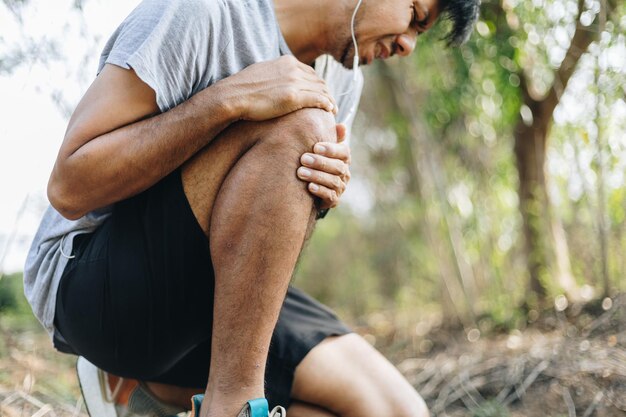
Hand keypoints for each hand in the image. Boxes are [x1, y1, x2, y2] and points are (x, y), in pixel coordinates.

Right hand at [218, 55, 336, 120]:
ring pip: (322, 90)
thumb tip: (275, 82)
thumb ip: (273, 75)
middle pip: (319, 81)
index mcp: (286, 61)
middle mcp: (293, 68)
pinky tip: (330, 112)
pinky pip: (319, 99)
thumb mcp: (261, 74)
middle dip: (327, 92)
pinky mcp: (294, 96)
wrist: (232, 96)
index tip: (321, 94)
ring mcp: (294, 82)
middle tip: (331, 104)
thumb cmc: (241, 90)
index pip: (310, 72)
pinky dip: (327, 105)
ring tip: (333, 110)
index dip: (318, 85)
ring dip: (330, 100)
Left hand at [297, 124, 350, 208]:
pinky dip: (320, 191)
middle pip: (338, 167)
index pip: (344, 152)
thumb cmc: (314, 162)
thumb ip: (328, 136)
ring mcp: (340, 187)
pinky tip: (309, 187)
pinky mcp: (334, 200)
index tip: (315, 147)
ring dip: (316, 176)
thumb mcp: (319, 149)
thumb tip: (342, 126)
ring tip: (300, 172)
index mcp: (343, 158)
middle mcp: (344, 173)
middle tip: (303, 159)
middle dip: (320, 162)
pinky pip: (330, 196)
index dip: (331, 149)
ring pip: (333, 181)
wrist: (309, 188)